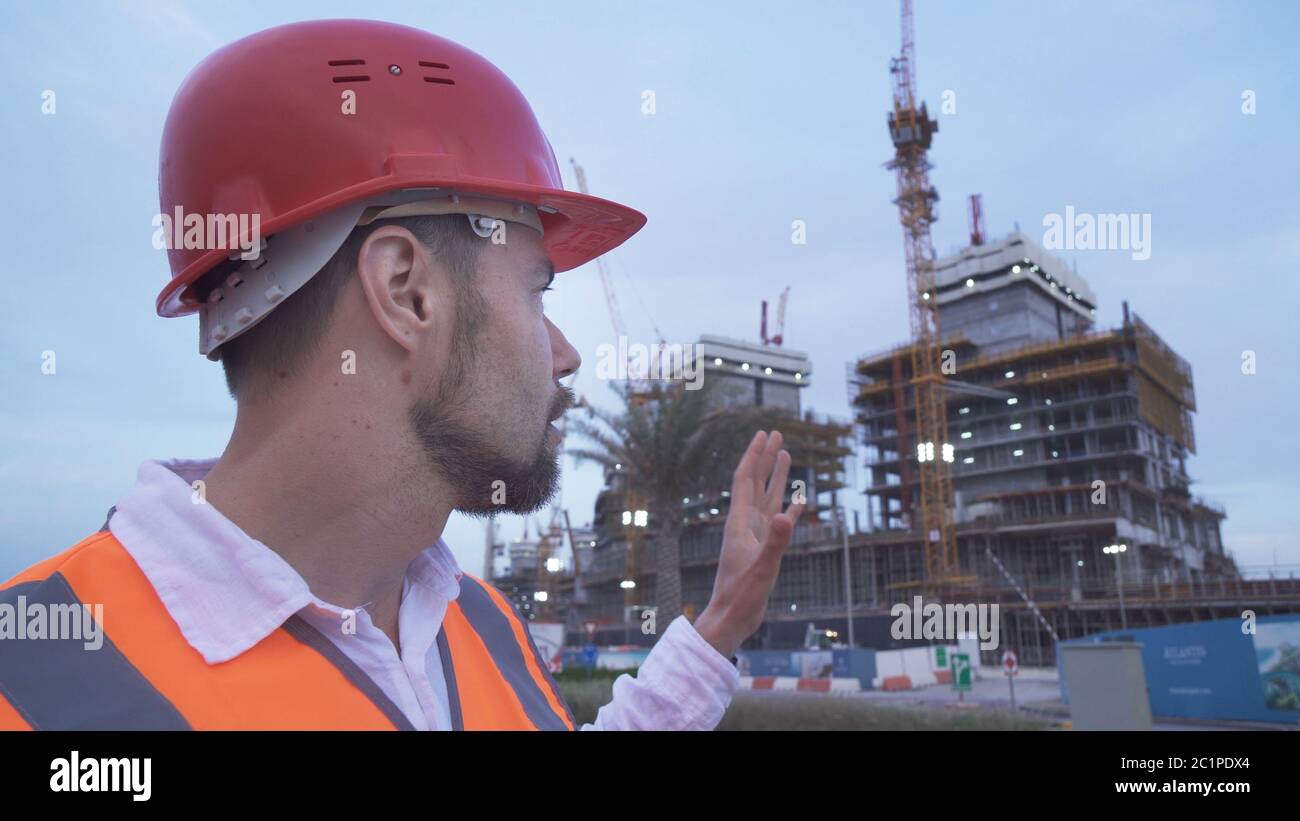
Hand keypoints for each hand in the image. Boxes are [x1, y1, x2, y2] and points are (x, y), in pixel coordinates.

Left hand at [693, 430, 804, 658]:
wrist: (731, 619)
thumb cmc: (741, 596)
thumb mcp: (762, 567)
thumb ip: (776, 543)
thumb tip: (788, 516)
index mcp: (740, 522)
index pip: (746, 480)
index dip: (754, 455)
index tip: (764, 433)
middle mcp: (745, 524)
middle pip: (756, 482)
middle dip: (765, 457)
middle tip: (777, 433)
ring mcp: (754, 536)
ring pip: (767, 498)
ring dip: (776, 476)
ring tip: (785, 455)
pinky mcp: (762, 549)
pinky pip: (778, 522)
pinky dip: (789, 508)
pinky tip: (798, 501)